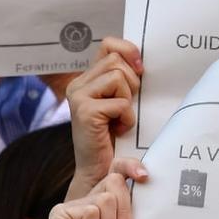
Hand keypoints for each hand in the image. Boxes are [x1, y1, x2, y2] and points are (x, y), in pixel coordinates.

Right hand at [47, 167, 144, 218]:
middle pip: (114, 182)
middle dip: (125, 212)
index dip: (131, 167)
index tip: (146, 177)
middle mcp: (89, 202)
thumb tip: (154, 193)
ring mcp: (73, 207)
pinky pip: (90, 212)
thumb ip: (131, 216)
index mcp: (106, 206)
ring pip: (105, 199)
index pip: (118, 173)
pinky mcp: (61, 213)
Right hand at [67, 38, 142, 193]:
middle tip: (125, 108)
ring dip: (128, 100)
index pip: (108, 45)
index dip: (128, 50)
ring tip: (120, 119)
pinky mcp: (85, 111)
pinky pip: (121, 102)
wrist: (99, 173)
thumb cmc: (114, 140)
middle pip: (117, 60)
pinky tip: (118, 131)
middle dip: (132, 83)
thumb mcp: (120, 103)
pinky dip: (127, 118)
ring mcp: (79, 97)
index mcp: (86, 79)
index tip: (140, 69)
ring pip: (118, 77)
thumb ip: (123, 80)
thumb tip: (140, 60)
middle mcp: (78, 85)